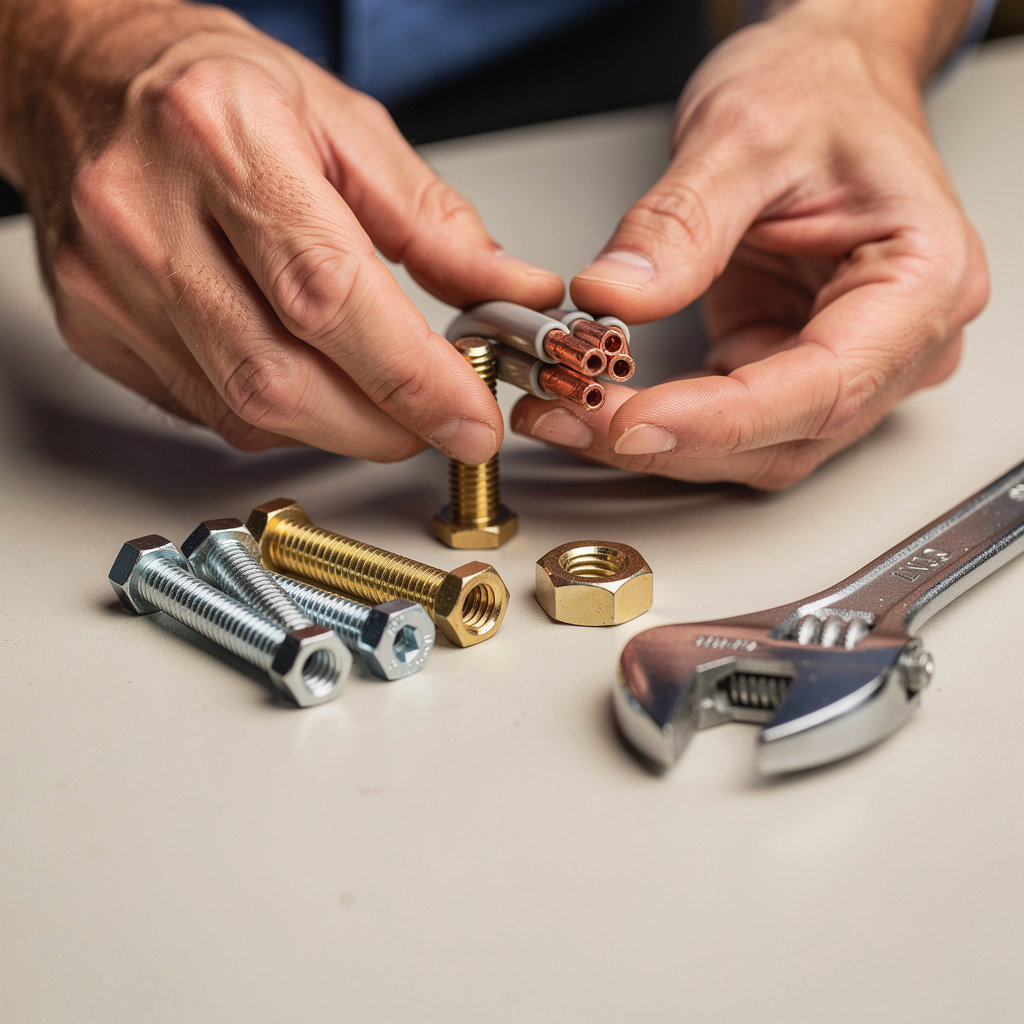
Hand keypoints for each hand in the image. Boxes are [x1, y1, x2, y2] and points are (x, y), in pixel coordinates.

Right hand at [2, 2, 561, 460]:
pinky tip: (308, 379)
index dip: (410, 378)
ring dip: (338, 428)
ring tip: (380, 397)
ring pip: (247, 410)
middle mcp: (147, 214)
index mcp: (223, 140)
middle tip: (437, 421)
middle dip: (383, 426)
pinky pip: (210, 411)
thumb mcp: (345, 124)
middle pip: (283, 377)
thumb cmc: (213, 88)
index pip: (329, 294)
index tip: (468, 418)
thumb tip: (508, 292)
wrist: (82, 78)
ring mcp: (109, 281)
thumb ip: (433, 223)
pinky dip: (281, 415)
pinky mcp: (95, 329)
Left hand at [511, 5, 988, 487]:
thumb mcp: (741, 135)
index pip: (826, 384)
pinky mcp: (793, 368)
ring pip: (754, 448)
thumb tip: (616, 298)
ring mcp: (851, 364)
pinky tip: (603, 403)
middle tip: (572, 415)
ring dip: (658, 446)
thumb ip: (679, 225)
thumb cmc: (816, 91)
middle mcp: (902, 340)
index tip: (632, 423)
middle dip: (672, 441)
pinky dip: (663, 422)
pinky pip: (729, 424)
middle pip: (787, 435)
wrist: (823, 79)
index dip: (722, 419)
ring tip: (570, 412)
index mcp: (924, 277)